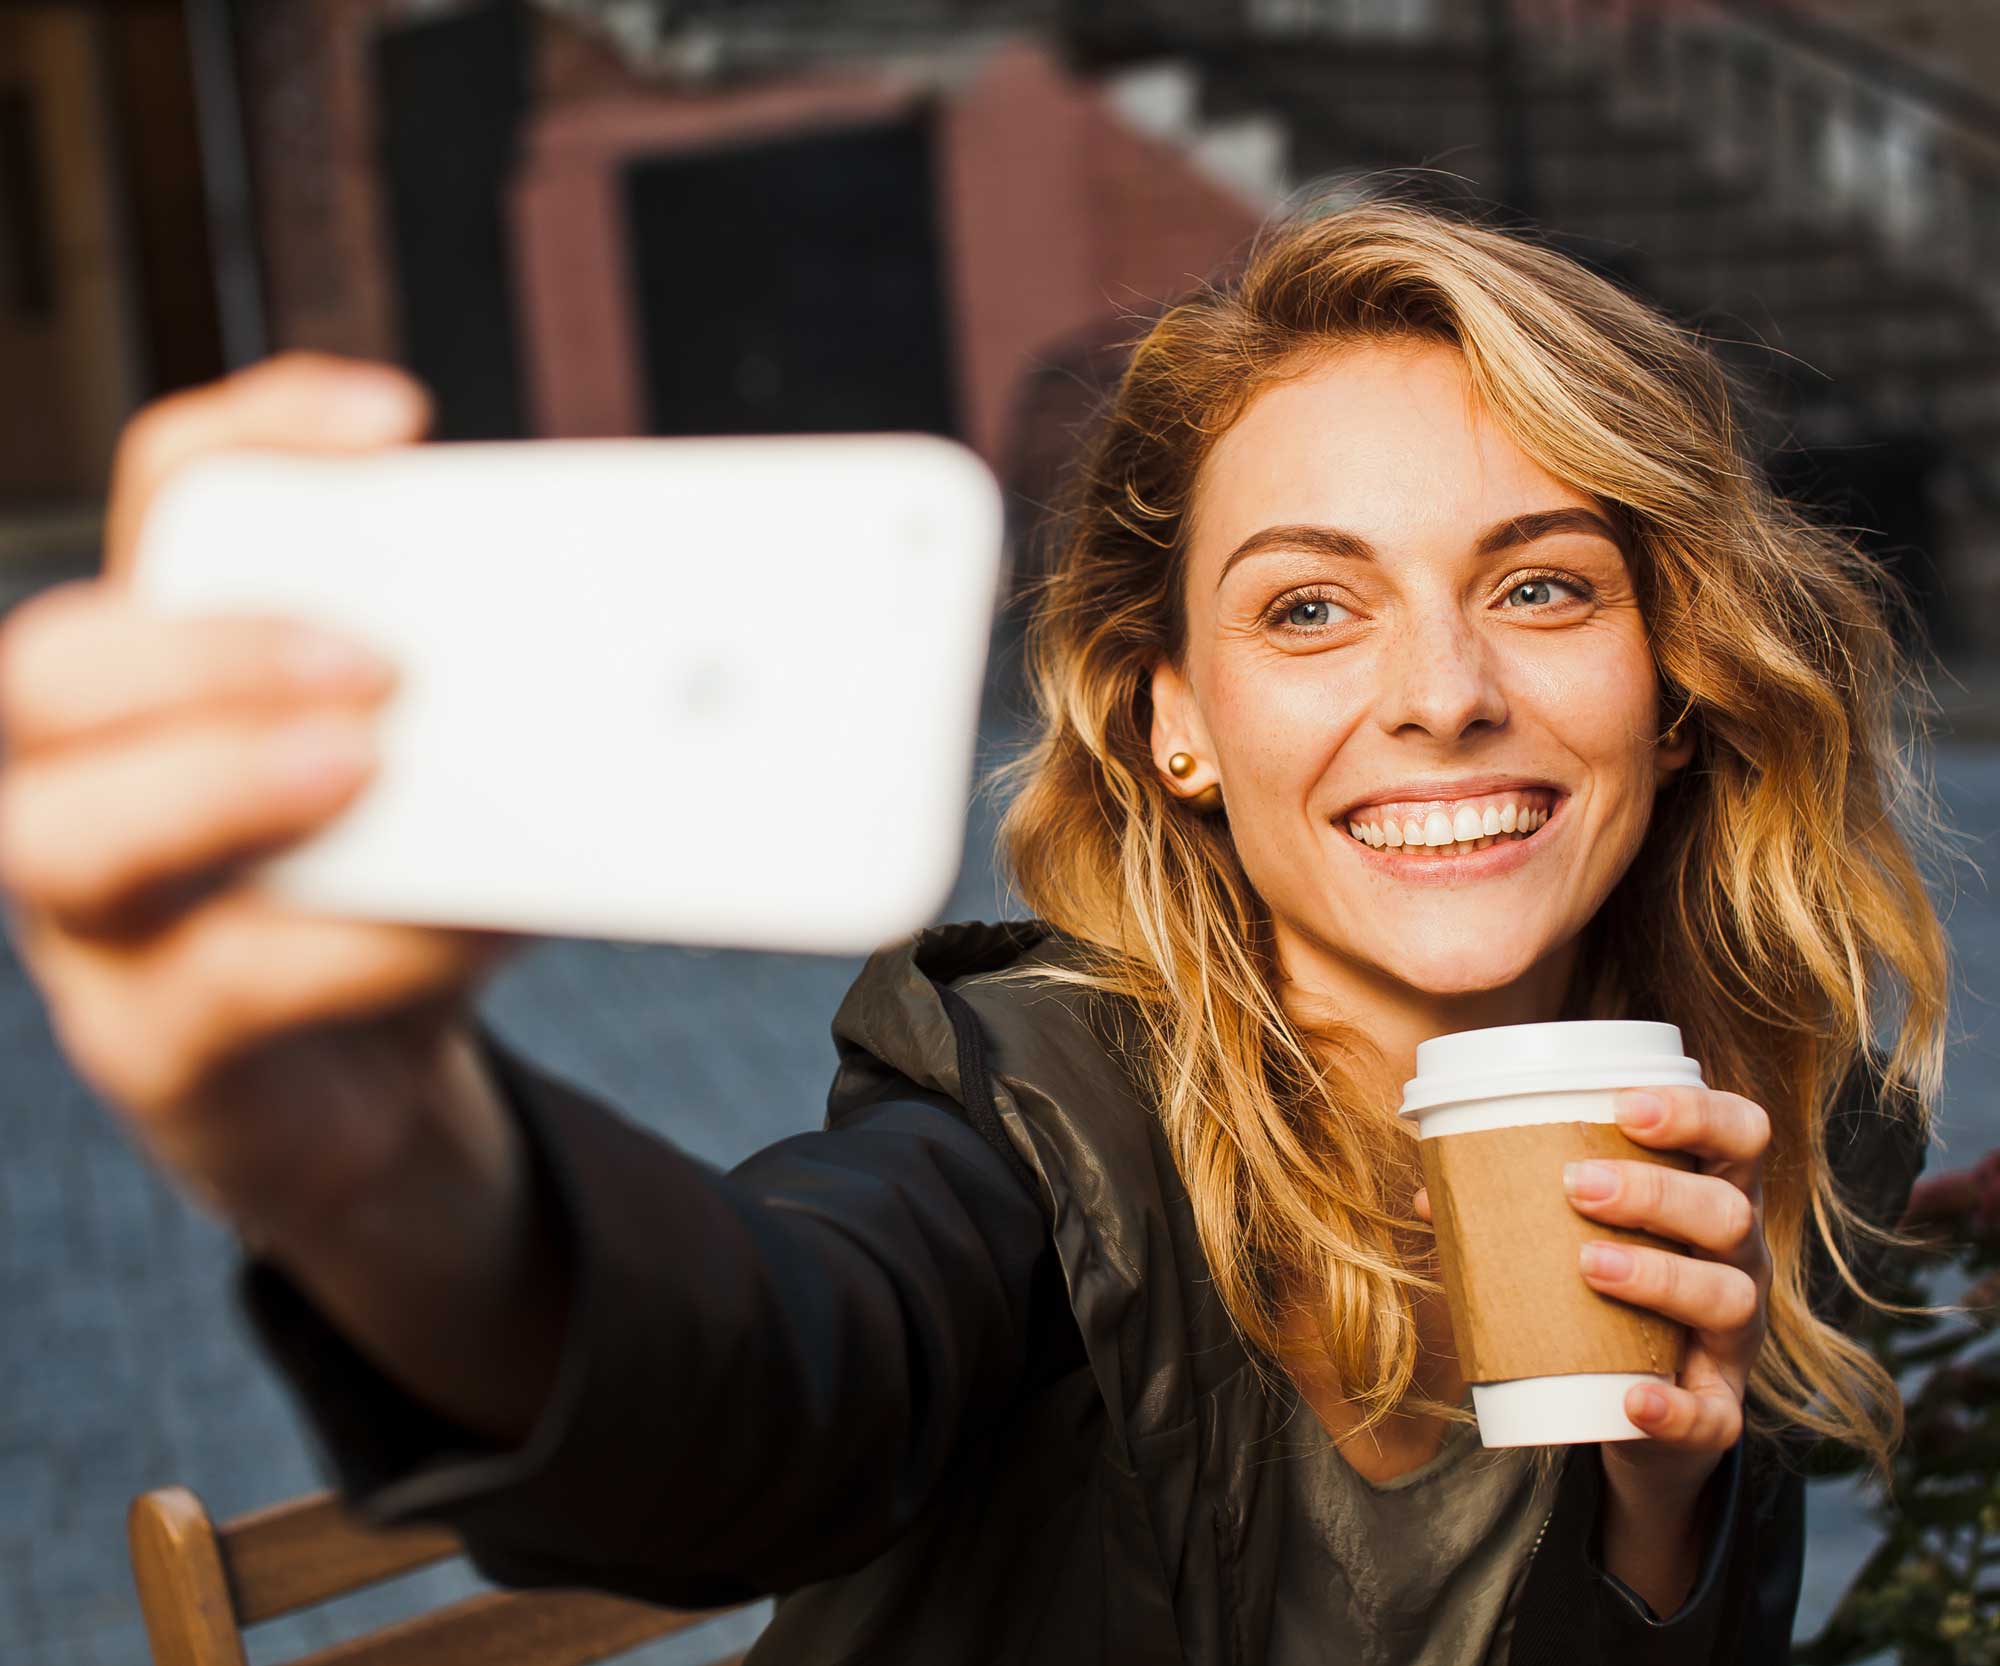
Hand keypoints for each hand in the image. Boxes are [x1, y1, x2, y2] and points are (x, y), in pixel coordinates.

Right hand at [0, 352, 531, 1249]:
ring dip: (226, 785)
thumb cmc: (400, 905)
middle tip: (379, 657)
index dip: (261, 438)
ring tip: (365, 765)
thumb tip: (665, 676)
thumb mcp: (456, 789)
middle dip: (217, 642)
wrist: (363, 1104)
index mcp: (173, 674)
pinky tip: (456, 929)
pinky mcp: (152, 1047)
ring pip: (67, 833)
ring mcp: (95, 922)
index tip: (398, 421)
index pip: (174, 505)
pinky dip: (355, 951)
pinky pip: (219, 987)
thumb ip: (502, 722)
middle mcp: (91, 779)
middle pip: (59, 664)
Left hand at [1415, 1085, 1771, 1497]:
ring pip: (1728, 1297)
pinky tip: (1633, 1399)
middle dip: (1656, 1190)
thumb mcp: (1580, 1236)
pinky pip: (1714, 1415)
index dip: (1697, 1112)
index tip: (1627, 1107)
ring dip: (1659, 1275)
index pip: (1739, 1135)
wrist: (1631, 1406)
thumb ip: (1515, 1208)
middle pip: (1728, 1211)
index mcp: (1709, 1197)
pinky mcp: (1718, 1409)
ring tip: (1589, 1265)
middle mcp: (1737, 1260)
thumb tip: (1430, 1194)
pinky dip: (1675, 1409)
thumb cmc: (1606, 1290)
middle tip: (1576, 1185)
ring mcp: (1733, 1337)